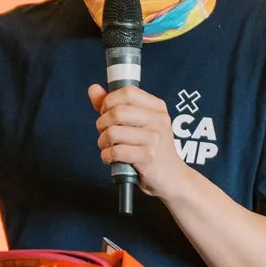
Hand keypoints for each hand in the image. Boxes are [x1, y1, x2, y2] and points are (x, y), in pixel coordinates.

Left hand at [88, 84, 191, 199]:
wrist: (172, 177)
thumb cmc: (151, 148)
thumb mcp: (139, 124)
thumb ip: (114, 105)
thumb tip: (93, 89)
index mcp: (157, 108)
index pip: (127, 92)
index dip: (109, 101)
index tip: (105, 112)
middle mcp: (158, 120)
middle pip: (117, 112)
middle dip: (102, 123)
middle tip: (103, 132)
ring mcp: (154, 139)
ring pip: (113, 132)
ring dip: (102, 141)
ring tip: (107, 146)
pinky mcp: (147, 157)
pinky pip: (115, 151)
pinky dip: (106, 156)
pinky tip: (110, 158)